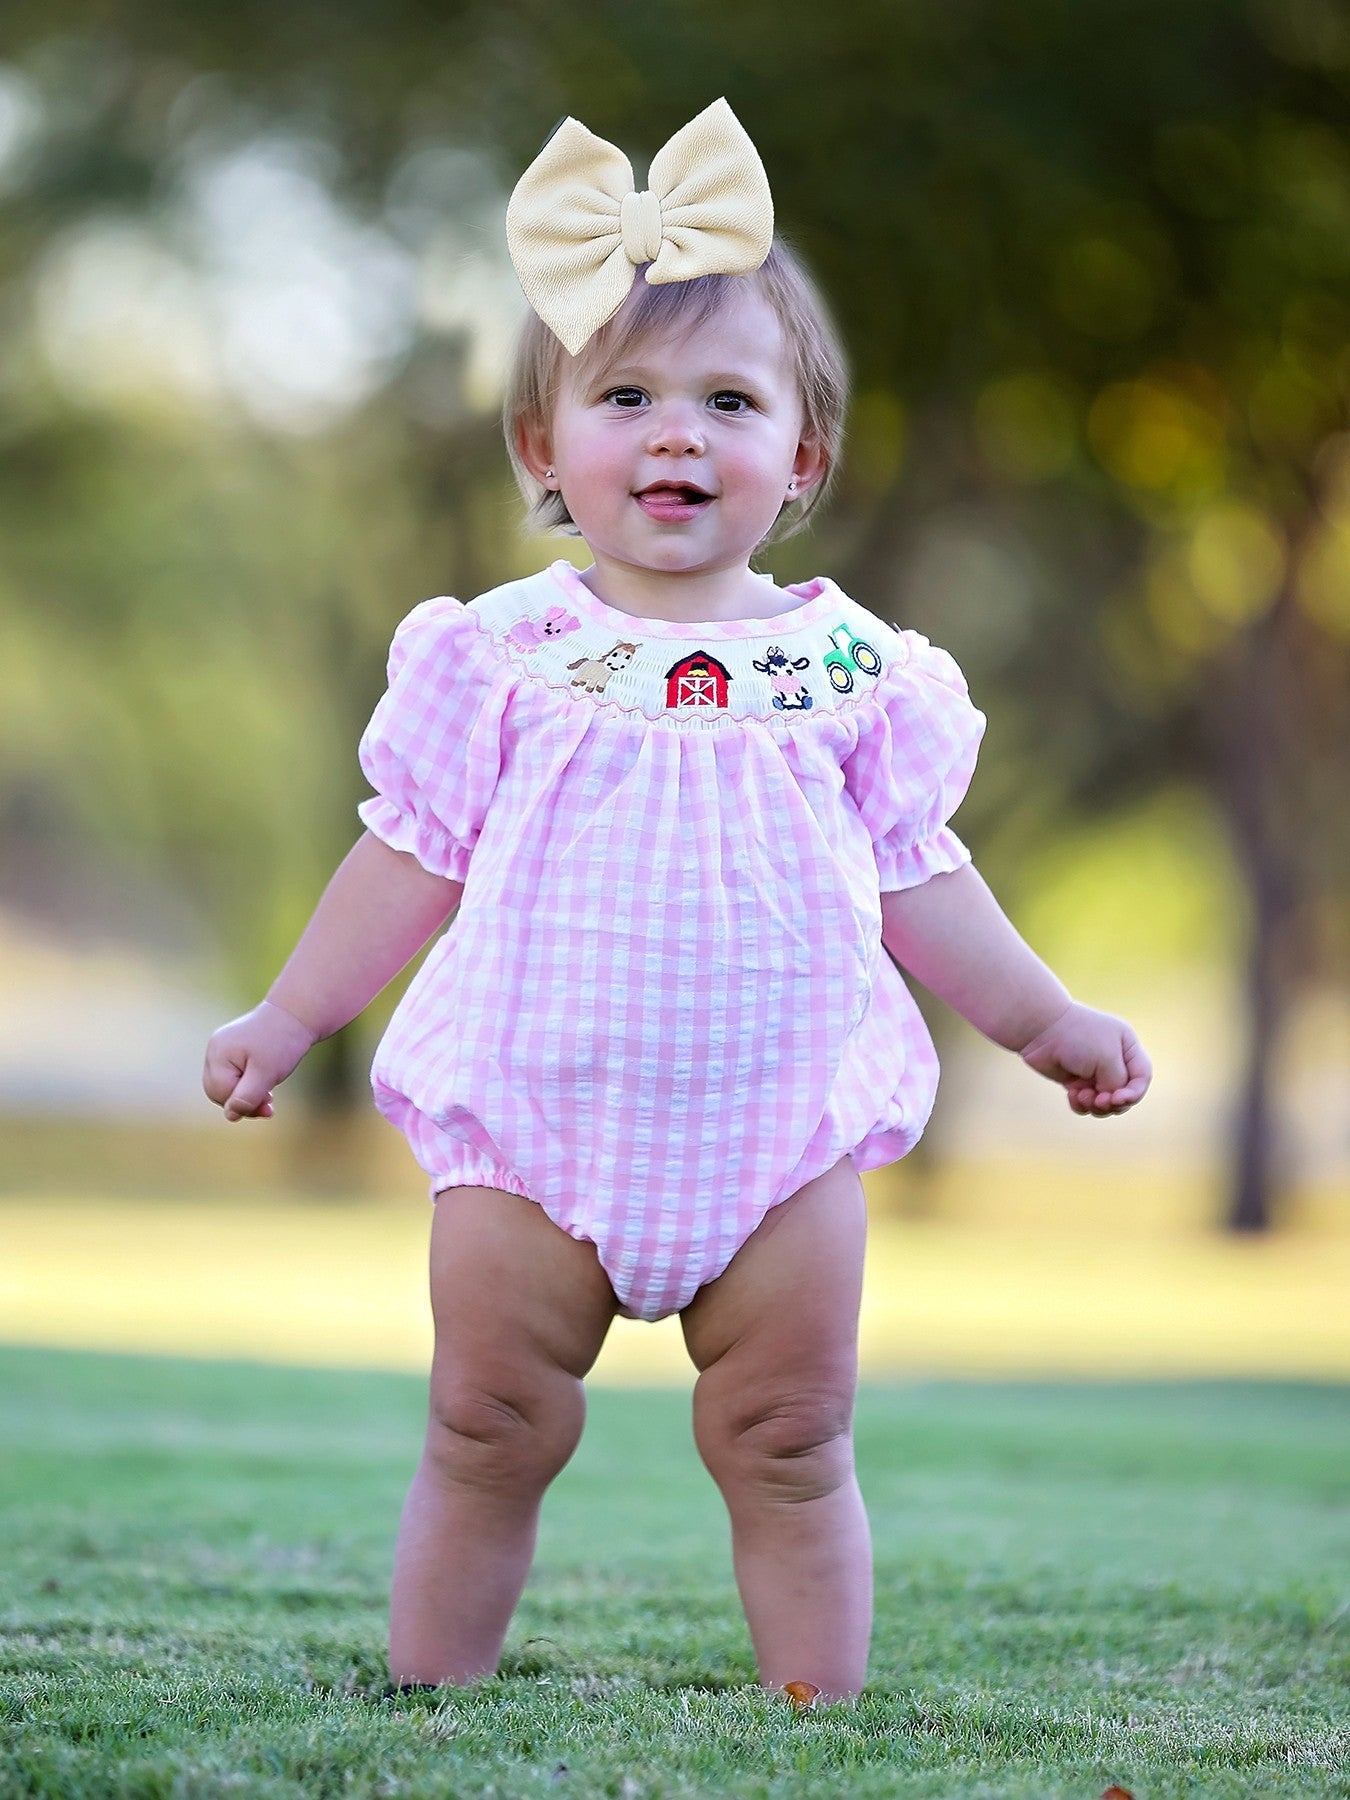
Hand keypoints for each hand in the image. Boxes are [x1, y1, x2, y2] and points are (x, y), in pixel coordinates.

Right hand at [202, 1000, 317, 1121]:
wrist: (296, 1014)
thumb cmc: (282, 1042)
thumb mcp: (266, 1073)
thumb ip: (247, 1096)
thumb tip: (229, 1117)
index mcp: (219, 1054)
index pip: (221, 1093)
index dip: (243, 1105)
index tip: (269, 1106)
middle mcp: (215, 1050)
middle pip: (219, 1091)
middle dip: (243, 1102)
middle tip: (269, 1105)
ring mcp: (222, 1050)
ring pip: (226, 1086)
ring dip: (247, 1095)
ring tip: (269, 1097)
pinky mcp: (232, 1051)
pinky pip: (233, 1076)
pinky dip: (248, 1085)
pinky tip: (266, 1088)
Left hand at [1017, 1001, 1151, 1116]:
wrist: (1040, 1029)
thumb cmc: (1076, 1037)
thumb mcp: (1107, 1058)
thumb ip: (1117, 1082)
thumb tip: (1111, 1099)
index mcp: (1127, 1047)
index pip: (1142, 1078)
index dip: (1134, 1094)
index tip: (1117, 1098)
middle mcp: (1114, 1060)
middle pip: (1124, 1095)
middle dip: (1112, 1103)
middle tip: (1098, 1100)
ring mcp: (1094, 1072)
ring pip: (1105, 1103)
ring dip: (1096, 1106)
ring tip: (1081, 1095)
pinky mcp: (1076, 1082)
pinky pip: (1086, 1103)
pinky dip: (1081, 1104)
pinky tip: (1072, 1095)